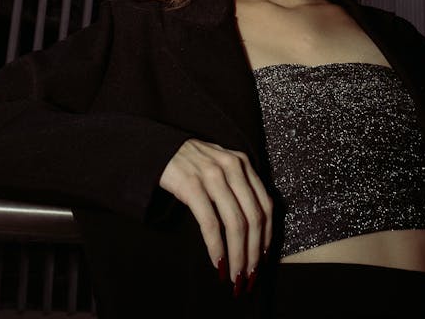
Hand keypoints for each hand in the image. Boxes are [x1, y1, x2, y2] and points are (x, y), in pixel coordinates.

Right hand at [158, 138, 272, 291]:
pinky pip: (210, 223)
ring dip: (237, 254)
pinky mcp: (192, 186)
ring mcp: (212, 176)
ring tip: (234, 274)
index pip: (265, 204)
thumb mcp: (221, 166)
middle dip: (253, 252)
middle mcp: (232, 167)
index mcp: (243, 163)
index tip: (263, 258)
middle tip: (249, 275)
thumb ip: (239, 186)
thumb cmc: (192, 163)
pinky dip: (216, 246)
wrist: (158, 148)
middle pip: (253, 217)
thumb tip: (256, 228)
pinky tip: (217, 261)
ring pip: (235, 223)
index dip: (267, 235)